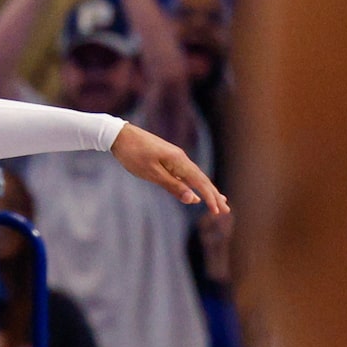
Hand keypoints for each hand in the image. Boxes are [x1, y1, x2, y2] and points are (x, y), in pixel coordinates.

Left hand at [109, 123, 227, 212]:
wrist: (120, 135)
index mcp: (179, 161)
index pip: (200, 182)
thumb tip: (193, 199)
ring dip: (206, 190)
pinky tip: (195, 193)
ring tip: (218, 201)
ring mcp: (175, 158)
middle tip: (226, 210)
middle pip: (202, 179)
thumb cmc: (134, 155)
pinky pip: (185, 175)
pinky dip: (193, 185)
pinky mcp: (167, 159)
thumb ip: (173, 186)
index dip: (210, 198)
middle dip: (214, 195)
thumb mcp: (152, 173)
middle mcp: (181, 158)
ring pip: (195, 177)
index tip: (218, 211)